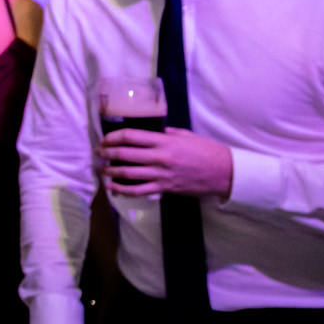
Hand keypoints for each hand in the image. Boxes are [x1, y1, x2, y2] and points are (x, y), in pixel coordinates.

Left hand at [100, 127, 233, 197]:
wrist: (224, 173)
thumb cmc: (207, 151)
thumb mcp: (185, 135)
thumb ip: (166, 133)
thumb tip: (151, 132)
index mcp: (164, 141)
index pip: (131, 136)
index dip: (113, 137)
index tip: (105, 138)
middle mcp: (159, 157)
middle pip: (125, 154)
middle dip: (107, 153)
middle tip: (98, 153)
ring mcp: (161, 175)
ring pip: (128, 174)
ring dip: (111, 172)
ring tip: (100, 170)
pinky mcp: (165, 189)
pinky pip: (139, 191)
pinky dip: (123, 190)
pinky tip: (113, 188)